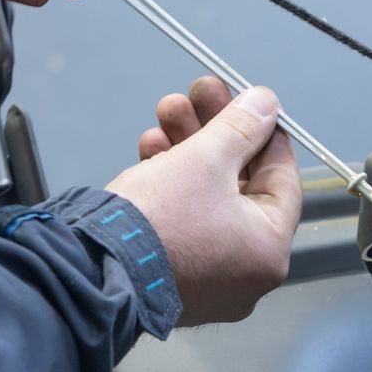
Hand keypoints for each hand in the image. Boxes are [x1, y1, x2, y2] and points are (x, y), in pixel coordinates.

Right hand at [107, 79, 302, 325]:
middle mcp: (245, 273)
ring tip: (166, 112)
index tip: (251, 104)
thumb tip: (266, 104)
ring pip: (207, 198)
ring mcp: (208, 278)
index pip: (282, 179)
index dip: (265, 132)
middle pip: (239, 183)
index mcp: (268, 251)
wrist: (89, 268)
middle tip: (199, 93)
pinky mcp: (173, 275)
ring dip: (188, 149)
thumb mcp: (205, 159)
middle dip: (214, 132)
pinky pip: (184, 221)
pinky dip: (171, 184)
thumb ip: (241, 126)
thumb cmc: (157, 222)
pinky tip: (151, 149)